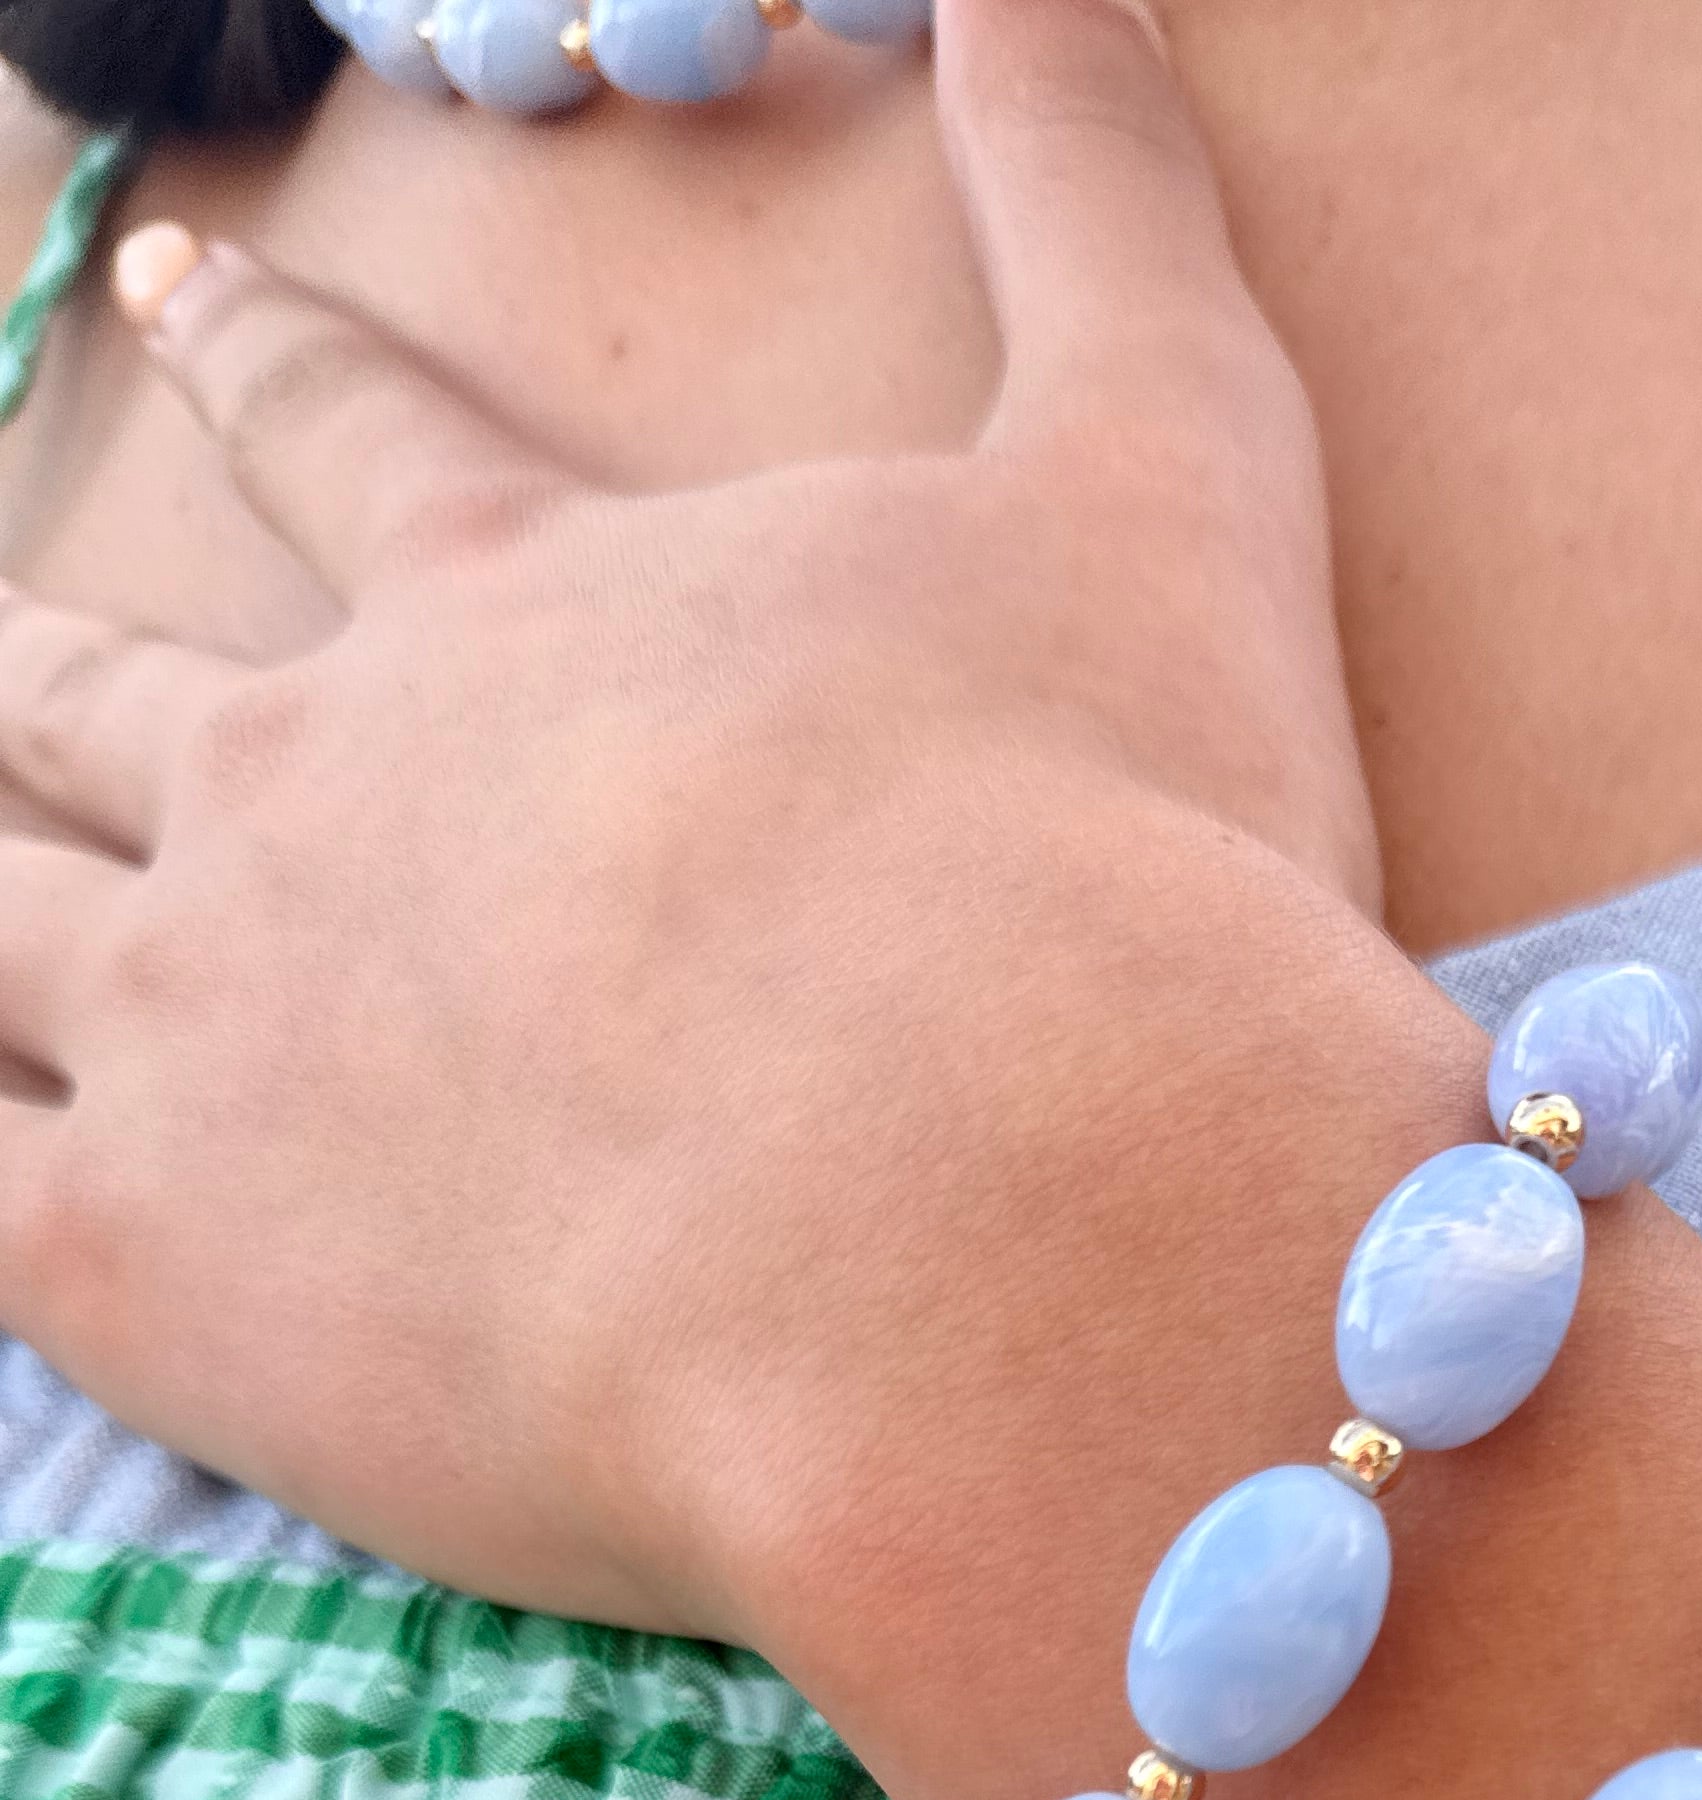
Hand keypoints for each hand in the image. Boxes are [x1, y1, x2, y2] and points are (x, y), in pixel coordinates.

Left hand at [0, 0, 1388, 1637]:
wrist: (1020, 1231)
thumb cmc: (1109, 871)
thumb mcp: (1165, 472)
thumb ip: (1091, 202)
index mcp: (516, 608)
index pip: (348, 438)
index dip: (263, 361)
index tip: (167, 297)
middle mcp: (315, 791)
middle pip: (124, 702)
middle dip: (56, 668)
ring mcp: (212, 1030)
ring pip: (4, 931)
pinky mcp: (168, 1275)